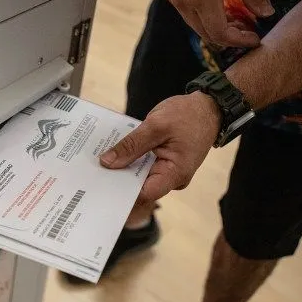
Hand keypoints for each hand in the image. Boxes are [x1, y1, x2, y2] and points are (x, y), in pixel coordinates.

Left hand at [100, 94, 220, 201]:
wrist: (209, 107)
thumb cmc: (189, 115)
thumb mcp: (156, 126)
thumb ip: (131, 145)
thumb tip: (107, 163)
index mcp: (175, 174)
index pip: (143, 194)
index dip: (120, 192)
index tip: (99, 186)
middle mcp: (172, 179)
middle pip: (139, 187)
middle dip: (117, 179)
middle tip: (92, 173)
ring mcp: (169, 172)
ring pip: (140, 176)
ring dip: (123, 168)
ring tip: (99, 162)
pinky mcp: (164, 163)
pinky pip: (144, 165)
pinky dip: (131, 159)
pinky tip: (114, 153)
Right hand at [160, 0, 273, 46]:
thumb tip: (266, 13)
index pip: (220, 33)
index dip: (240, 40)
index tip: (256, 38)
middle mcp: (182, 2)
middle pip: (207, 35)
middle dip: (230, 38)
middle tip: (249, 30)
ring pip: (197, 27)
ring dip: (217, 29)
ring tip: (237, 20)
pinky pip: (190, 15)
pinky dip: (206, 18)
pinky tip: (220, 8)